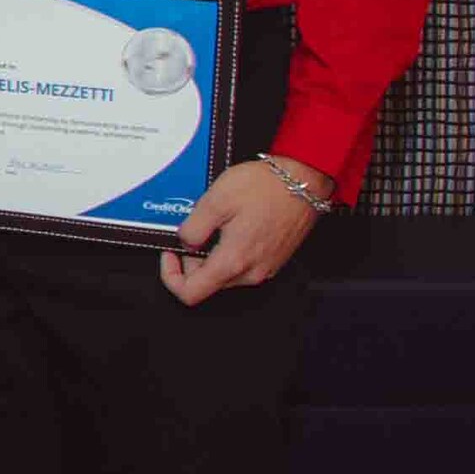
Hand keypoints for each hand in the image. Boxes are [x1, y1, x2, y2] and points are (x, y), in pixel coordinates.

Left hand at [161, 160, 318, 304]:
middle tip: (193, 232)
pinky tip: (232, 227)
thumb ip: (192, 228)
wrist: (304, 180)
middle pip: (206, 283)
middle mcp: (251, 272)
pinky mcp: (273, 260)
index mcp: (233, 262)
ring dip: (211, 254)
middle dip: (192, 260)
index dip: (171, 276)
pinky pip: (242, 265)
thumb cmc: (266, 187)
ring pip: (223, 274)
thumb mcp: (215, 200)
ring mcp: (265, 268)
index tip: (170, 254)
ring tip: (216, 224)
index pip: (190, 293)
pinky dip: (229, 251)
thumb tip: (184, 243)